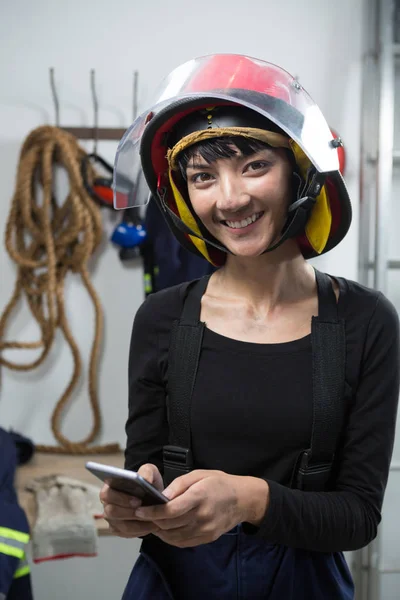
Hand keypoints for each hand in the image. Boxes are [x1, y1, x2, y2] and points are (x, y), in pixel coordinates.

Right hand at [99, 463, 163, 537]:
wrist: (152, 496)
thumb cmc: (147, 483)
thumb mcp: (149, 472)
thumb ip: (146, 472)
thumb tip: (145, 480)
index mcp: (109, 487)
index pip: (106, 494)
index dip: (121, 498)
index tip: (138, 500)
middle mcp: (107, 504)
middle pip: (111, 512)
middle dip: (130, 513)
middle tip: (146, 512)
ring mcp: (111, 518)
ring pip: (120, 525)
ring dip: (138, 524)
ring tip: (153, 521)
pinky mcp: (118, 529)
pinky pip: (126, 534)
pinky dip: (139, 531)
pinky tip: (151, 526)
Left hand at [133, 470, 268, 547]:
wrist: (242, 500)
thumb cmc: (219, 483)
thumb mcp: (198, 474)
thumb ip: (178, 485)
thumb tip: (161, 497)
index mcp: (199, 497)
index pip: (171, 510)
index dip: (152, 512)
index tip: (140, 510)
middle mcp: (202, 516)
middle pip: (170, 525)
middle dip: (153, 521)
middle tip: (143, 515)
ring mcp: (205, 530)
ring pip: (174, 537)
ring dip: (160, 531)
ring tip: (152, 522)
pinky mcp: (207, 538)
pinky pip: (183, 542)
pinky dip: (170, 538)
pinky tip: (165, 529)